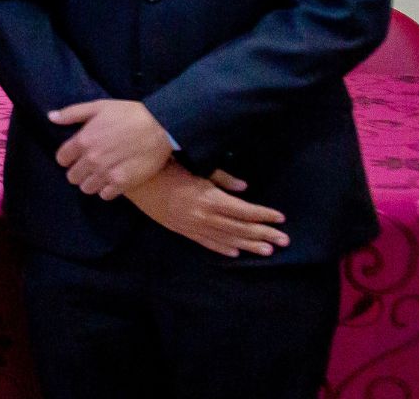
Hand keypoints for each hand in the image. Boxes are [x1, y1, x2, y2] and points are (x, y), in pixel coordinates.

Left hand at [50, 99, 172, 197]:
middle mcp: (91, 159)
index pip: (62, 159)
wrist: (161, 127)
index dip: (68, 157)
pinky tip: (113, 181)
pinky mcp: (123, 183)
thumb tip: (51, 117)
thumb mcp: (99, 106)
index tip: (76, 156)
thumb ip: (72, 113)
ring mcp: (106, 173)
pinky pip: (105, 195)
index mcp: (83, 140)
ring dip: (91, 182)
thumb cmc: (129, 114)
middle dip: (79, 171)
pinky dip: (107, 190)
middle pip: (73, 176)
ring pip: (87, 188)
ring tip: (101, 175)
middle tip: (90, 166)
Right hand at [124, 164, 289, 257]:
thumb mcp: (193, 166)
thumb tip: (244, 188)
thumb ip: (220, 178)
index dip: (263, 214)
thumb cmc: (163, 167)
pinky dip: (222, 248)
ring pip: (225, 238)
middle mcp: (203, 215)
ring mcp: (191, 225)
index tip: (281, 217)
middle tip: (284, 240)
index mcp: (208, 198)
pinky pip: (205, 242)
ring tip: (268, 251)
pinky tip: (235, 252)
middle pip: (239, 228)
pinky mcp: (181, 229)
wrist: (133, 181)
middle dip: (263, 233)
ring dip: (248, 245)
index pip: (243, 210)